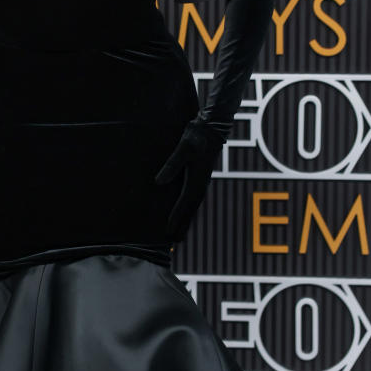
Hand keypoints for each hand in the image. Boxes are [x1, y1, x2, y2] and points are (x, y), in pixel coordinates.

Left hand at [154, 114, 230, 239]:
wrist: (212, 129)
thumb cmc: (197, 137)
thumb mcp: (183, 149)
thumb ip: (171, 164)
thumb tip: (159, 182)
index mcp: (197, 180)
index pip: (184, 203)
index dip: (176, 217)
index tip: (168, 230)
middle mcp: (200, 184)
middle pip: (191, 210)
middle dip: (183, 225)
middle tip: (175, 241)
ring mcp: (201, 181)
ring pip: (193, 206)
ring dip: (186, 220)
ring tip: (180, 233)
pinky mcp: (199, 177)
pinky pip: (193, 198)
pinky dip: (188, 209)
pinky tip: (183, 212)